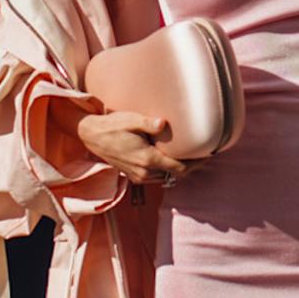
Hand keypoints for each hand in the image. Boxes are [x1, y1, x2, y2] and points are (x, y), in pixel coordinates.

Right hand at [76, 111, 209, 185]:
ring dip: (179, 170)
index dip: (196, 163)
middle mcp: (144, 172)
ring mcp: (138, 176)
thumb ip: (148, 123)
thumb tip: (163, 123)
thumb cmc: (112, 125)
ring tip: (191, 157)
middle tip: (204, 155)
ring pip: (166, 178)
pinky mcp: (133, 176)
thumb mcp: (130, 120)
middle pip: (176, 175)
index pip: (179, 168)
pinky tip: (172, 159)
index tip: (208, 155)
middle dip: (191, 167)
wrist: (91, 136)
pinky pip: (156, 178)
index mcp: (147, 159)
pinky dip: (167, 171)